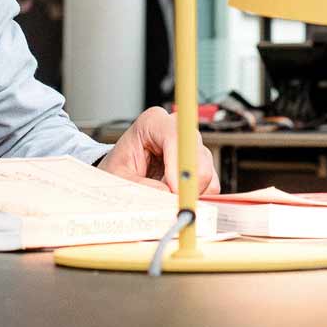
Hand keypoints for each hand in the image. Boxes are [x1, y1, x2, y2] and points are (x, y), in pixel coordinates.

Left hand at [96, 107, 218, 193]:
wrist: (118, 175)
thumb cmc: (116, 171)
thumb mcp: (119, 180)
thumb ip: (142, 187)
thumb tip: (168, 197)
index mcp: (153, 123)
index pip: (176, 136)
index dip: (179, 165)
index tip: (175, 191)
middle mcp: (177, 130)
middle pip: (197, 155)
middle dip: (187, 185)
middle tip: (172, 204)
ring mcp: (192, 147)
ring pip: (206, 172)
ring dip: (189, 193)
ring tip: (165, 199)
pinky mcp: (201, 165)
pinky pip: (210, 185)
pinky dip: (196, 198)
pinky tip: (175, 199)